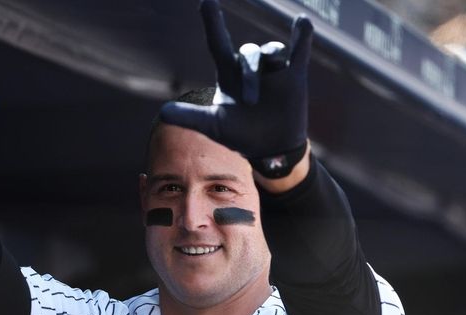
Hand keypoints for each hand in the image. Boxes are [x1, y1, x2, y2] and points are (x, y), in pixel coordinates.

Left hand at [160, 0, 312, 177]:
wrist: (270, 148)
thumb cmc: (239, 135)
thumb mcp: (213, 127)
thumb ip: (190, 117)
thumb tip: (163, 113)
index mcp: (228, 74)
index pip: (218, 42)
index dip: (213, 21)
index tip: (207, 0)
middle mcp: (249, 67)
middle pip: (248, 54)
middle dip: (250, 76)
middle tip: (251, 103)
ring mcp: (273, 70)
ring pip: (272, 51)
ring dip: (273, 64)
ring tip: (273, 86)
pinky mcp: (294, 75)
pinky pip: (299, 50)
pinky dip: (302, 37)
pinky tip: (302, 23)